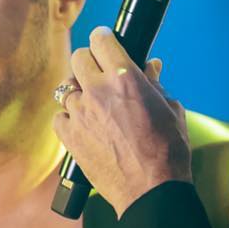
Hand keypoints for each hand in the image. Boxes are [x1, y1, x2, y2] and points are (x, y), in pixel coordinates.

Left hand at [52, 29, 190, 215]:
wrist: (151, 189)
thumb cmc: (167, 150)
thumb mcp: (170, 109)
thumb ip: (154, 83)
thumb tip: (151, 66)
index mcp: (126, 78)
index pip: (102, 39)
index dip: (104, 38)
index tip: (105, 42)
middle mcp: (99, 91)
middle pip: (78, 57)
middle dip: (89, 61)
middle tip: (99, 73)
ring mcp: (81, 114)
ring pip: (66, 88)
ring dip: (79, 93)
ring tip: (93, 106)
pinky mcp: (70, 138)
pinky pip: (58, 117)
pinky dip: (68, 119)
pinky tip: (82, 125)